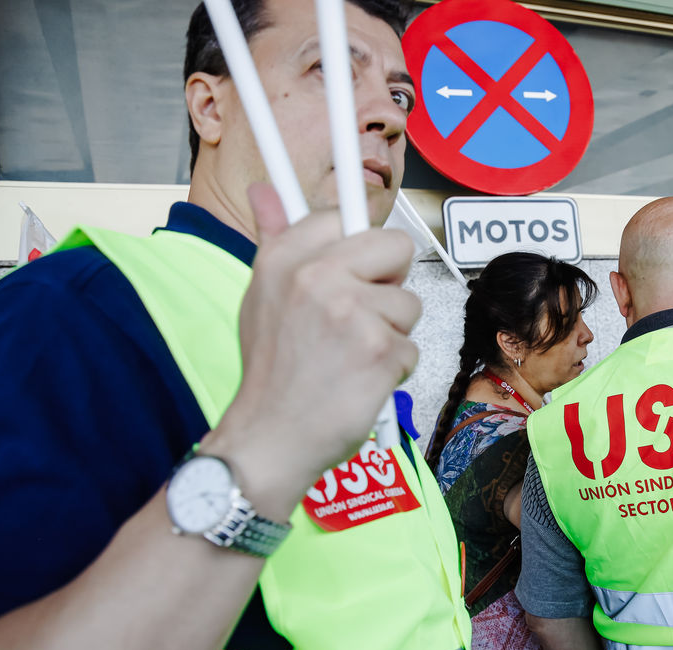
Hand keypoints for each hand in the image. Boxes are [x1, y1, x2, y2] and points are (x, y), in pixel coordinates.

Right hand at [203, 184, 420, 519]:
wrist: (271, 437)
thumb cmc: (273, 369)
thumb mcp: (260, 296)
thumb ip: (274, 239)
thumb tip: (262, 189)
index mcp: (285, 258)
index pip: (345, 216)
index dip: (358, 246)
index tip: (354, 263)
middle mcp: (317, 277)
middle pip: (396, 247)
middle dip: (389, 282)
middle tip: (360, 314)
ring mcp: (351, 314)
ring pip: (409, 304)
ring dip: (391, 333)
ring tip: (351, 356)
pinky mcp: (380, 352)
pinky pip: (412, 347)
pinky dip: (394, 368)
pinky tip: (360, 380)